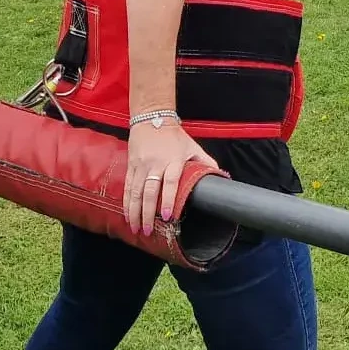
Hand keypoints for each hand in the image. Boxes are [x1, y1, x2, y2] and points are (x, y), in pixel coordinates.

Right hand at [124, 116, 217, 237]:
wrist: (152, 118)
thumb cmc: (175, 136)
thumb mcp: (193, 147)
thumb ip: (206, 162)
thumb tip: (221, 176)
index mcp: (173, 160)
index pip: (170, 183)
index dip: (169, 200)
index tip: (167, 217)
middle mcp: (156, 164)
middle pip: (150, 192)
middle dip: (148, 213)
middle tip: (149, 231)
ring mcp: (141, 165)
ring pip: (136, 192)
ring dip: (135, 212)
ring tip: (136, 229)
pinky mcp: (131, 165)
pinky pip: (128, 186)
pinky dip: (126, 201)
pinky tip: (127, 214)